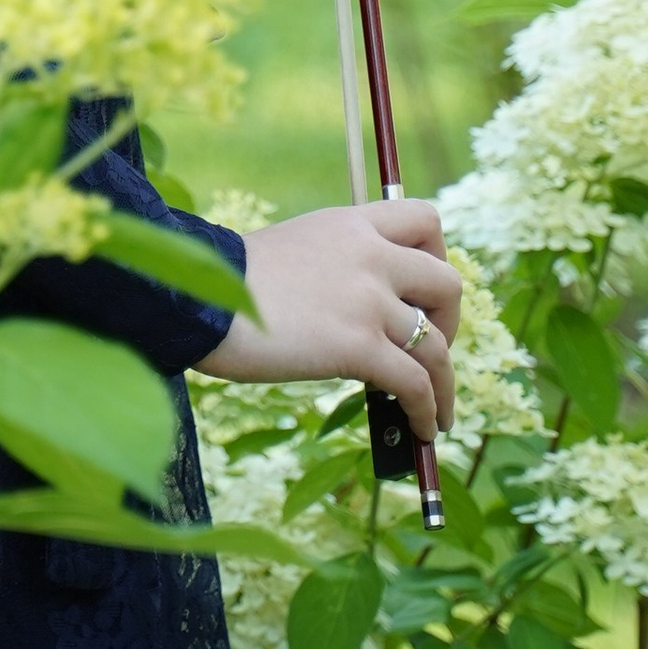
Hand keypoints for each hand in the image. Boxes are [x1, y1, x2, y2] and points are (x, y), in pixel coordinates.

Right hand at [197, 198, 461, 443]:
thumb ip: (333, 267)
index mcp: (351, 225)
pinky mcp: (358, 346)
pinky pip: (416, 382)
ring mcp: (368, 301)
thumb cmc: (226, 286)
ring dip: (446, 383)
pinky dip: (428, 410)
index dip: (437, 255)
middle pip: (447, 283)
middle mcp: (370, 255)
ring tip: (440, 413)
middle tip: (431, 348)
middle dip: (451, 322)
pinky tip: (423, 429)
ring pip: (437, 344)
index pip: (425, 219)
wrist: (197, 301)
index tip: (422, 288)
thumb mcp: (290, 251)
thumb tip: (355, 315)